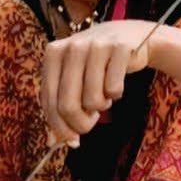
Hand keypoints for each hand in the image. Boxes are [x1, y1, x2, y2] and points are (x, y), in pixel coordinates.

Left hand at [41, 21, 152, 144]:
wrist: (130, 37)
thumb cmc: (95, 64)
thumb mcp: (72, 80)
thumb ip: (59, 107)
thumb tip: (54, 142)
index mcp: (53, 54)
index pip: (49, 101)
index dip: (60, 127)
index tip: (72, 139)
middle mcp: (72, 47)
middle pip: (68, 105)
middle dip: (81, 123)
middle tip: (91, 121)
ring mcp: (96, 46)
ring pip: (92, 100)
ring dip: (101, 106)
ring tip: (104, 94)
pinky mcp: (119, 49)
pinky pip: (114, 89)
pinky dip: (116, 94)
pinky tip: (116, 84)